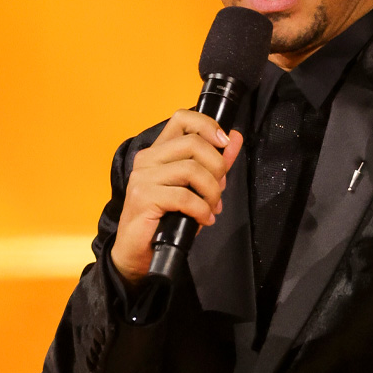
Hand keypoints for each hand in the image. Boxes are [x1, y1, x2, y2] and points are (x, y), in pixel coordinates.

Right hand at [110, 111, 242, 284]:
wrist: (138, 253)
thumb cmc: (166, 219)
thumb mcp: (196, 188)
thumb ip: (214, 163)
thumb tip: (235, 138)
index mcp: (158, 151)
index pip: (182, 119)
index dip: (208, 125)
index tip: (225, 143)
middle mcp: (147, 159)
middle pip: (193, 143)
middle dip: (218, 166)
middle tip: (220, 189)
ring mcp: (143, 177)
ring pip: (192, 170)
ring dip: (212, 192)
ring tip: (213, 208)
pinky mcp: (144, 198)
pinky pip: (185, 197)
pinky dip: (202, 210)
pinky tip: (205, 220)